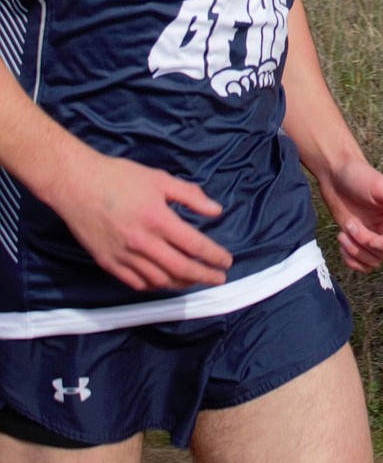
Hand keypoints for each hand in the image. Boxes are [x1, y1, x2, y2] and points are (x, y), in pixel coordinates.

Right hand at [63, 155, 231, 291]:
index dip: (214, 256)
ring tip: (195, 279)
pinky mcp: (108, 262)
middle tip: (219, 278)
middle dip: (204, 276)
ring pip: (160, 280)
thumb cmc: (120, 177)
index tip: (226, 261)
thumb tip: (216, 211)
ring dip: (182, 283)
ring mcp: (123, 256)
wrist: (77, 184)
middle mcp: (142, 242)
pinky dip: (155, 285)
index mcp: (158, 219)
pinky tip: (165, 281)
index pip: (194, 245)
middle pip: (181, 269)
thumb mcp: (161, 179)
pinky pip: (136, 283)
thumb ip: (190, 196)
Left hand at [317, 157, 382, 271]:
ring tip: (343, 231)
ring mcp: (375, 237)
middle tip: (350, 225)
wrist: (335, 175)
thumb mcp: (380, 185)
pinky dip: (350, 259)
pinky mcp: (359, 242)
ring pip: (372, 261)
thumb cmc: (359, 176)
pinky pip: (361, 264)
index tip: (372, 241)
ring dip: (355, 251)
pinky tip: (342, 241)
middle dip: (365, 243)